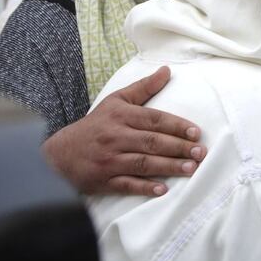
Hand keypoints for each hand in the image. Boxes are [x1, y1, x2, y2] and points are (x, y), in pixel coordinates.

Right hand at [41, 67, 205, 195]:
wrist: (59, 153)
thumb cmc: (95, 125)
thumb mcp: (116, 101)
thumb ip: (143, 88)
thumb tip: (167, 70)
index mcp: (120, 116)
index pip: (153, 119)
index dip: (176, 126)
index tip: (196, 132)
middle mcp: (115, 137)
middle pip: (151, 142)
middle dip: (178, 147)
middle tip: (200, 152)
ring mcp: (109, 160)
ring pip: (142, 163)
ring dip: (168, 167)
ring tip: (190, 169)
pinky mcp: (103, 180)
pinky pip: (126, 184)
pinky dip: (144, 187)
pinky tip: (162, 189)